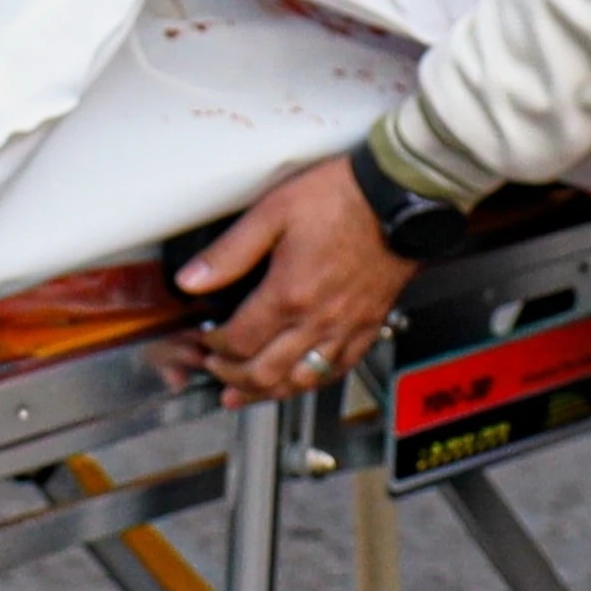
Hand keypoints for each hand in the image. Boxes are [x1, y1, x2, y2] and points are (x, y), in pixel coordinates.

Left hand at [185, 155, 418, 407]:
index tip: (204, 339)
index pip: (238, 341)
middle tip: (216, 371)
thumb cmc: (342, 198)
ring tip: (245, 393)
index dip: (213, 347)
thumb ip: (229, 252)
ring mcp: (345, 328)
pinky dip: (311, 381)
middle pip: (265, 372)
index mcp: (288, 294)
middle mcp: (317, 320)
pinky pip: (337, 370)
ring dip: (267, 392)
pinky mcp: (368, 326)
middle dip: (232, 378)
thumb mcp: (274, 212)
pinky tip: (299, 379)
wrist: (399, 198)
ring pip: (300, 381)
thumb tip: (191, 280)